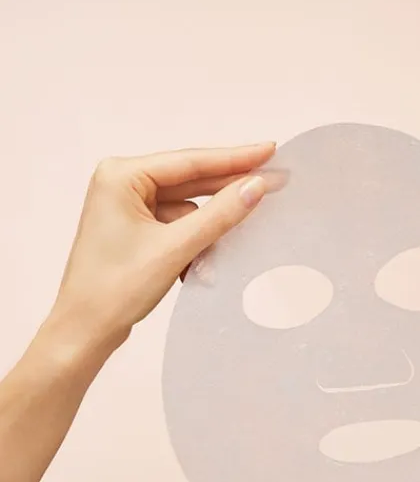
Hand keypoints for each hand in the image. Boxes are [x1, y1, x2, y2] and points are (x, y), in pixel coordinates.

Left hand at [50, 143, 275, 352]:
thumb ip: (219, 215)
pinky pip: (179, 225)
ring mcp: (128, 208)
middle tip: (273, 181)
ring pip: (188, 206)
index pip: (190, 162)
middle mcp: (122, 184)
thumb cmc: (114, 289)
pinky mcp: (136, 230)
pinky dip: (198, 240)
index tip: (269, 151)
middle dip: (229, 187)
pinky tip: (208, 259)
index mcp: (121, 176)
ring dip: (212, 225)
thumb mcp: (175, 248)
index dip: (235, 158)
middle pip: (190, 180)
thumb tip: (256, 186)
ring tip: (242, 233)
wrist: (85, 330)